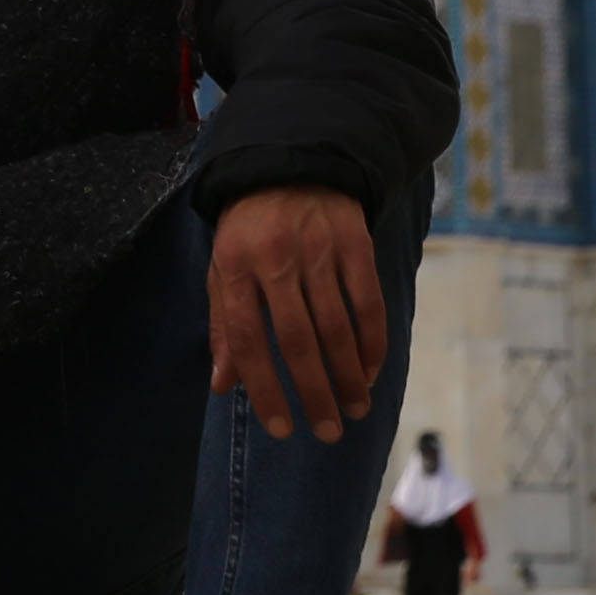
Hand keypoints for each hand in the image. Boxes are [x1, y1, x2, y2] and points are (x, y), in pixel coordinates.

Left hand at [207, 184, 384, 441]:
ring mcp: (318, 251)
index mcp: (235, 267)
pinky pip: (368, 302)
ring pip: (337, 326)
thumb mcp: (223, 268)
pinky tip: (371, 370)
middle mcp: (276, 260)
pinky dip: (372, 341)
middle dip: (313, 392)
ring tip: (355, 409)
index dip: (263, 388)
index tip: (281, 428)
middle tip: (328, 432)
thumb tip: (223, 386)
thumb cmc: (249, 228)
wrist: (290, 163)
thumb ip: (223, 326)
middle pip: (296, 340)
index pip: (246, 339)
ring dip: (349, 375)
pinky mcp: (354, 243)